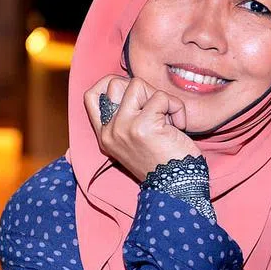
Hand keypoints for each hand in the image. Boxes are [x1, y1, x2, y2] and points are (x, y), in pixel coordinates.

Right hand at [85, 76, 200, 181]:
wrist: (176, 186)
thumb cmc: (163, 161)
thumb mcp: (136, 140)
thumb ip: (128, 117)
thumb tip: (133, 85)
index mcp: (105, 135)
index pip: (91, 96)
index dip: (110, 83)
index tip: (135, 92)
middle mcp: (110, 131)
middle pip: (116, 84)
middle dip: (143, 90)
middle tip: (158, 109)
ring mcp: (123, 127)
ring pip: (138, 85)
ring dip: (160, 97)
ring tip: (169, 118)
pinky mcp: (143, 126)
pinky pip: (161, 97)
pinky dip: (177, 107)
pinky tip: (179, 126)